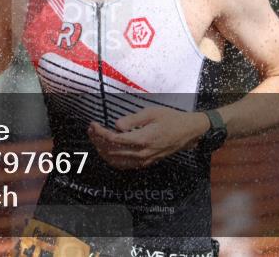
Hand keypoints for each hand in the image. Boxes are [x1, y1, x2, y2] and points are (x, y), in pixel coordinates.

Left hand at [87, 107, 209, 169]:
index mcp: (143, 139)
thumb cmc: (170, 119)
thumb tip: (116, 125)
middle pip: (112, 151)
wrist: (187, 132)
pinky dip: (112, 159)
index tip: (93, 124)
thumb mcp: (152, 113)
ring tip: (96, 139)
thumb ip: (132, 119)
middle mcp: (142, 153)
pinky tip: (107, 151)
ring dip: (103, 151)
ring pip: (116, 161)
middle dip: (98, 141)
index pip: (114, 139)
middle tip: (91, 130)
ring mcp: (144, 160)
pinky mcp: (146, 163)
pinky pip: (124, 165)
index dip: (100, 133)